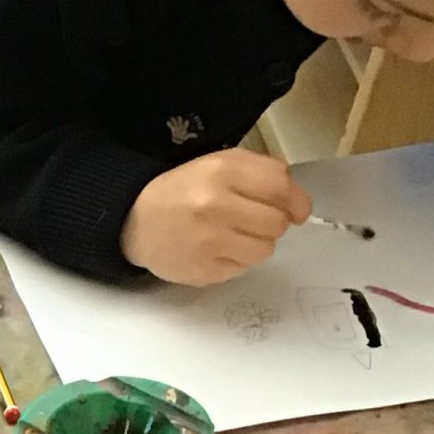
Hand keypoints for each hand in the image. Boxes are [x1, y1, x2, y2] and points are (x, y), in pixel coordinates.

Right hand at [121, 152, 310, 285]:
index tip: (296, 209)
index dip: (296, 201)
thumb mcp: (220, 163)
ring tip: (232, 234)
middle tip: (251, 219)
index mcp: (221, 171)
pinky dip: (236, 259)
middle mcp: (215, 205)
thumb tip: (299, 204)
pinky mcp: (203, 270)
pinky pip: (243, 268)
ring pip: (265, 250)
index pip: (281, 188)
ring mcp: (208, 241)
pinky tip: (216, 248)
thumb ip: (263, 174)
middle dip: (272, 222)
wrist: (135, 220)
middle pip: (277, 223)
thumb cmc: (183, 191)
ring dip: (256, 243)